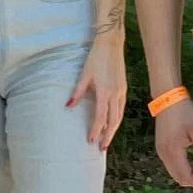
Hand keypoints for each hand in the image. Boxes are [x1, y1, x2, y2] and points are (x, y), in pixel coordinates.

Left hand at [68, 34, 126, 148]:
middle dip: (107, 136)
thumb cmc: (96, 58)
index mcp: (104, 91)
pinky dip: (117, 118)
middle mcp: (115, 94)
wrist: (111, 44)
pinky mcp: (124, 88)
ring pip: (119, 116)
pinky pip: (122, 108)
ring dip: (113, 129)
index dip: (95, 130)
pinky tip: (113, 122)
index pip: (100, 117)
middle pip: (113, 121)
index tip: (90, 141)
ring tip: (107, 139)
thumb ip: (77, 92)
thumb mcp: (84, 74)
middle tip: (102, 148)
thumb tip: (68, 106)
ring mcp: (121, 91)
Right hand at [154, 98, 192, 190]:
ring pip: (175, 173)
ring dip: (190, 175)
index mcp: (174, 152)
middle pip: (180, 178)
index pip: (187, 177)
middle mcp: (164, 154)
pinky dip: (183, 168)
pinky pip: (171, 165)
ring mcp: (161, 151)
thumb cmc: (184, 112)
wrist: (167, 97)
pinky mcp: (160, 146)